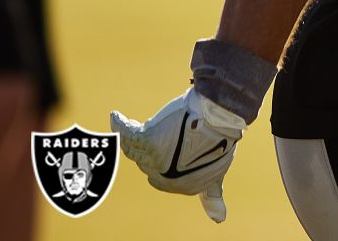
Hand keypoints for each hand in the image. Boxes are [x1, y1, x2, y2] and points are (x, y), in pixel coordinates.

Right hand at [110, 89, 245, 222]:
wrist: (220, 123)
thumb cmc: (221, 144)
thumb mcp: (216, 175)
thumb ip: (212, 197)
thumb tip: (219, 221)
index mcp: (180, 187)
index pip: (161, 179)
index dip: (163, 164)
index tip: (167, 153)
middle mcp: (164, 176)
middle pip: (147, 163)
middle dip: (152, 150)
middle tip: (161, 133)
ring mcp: (155, 159)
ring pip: (135, 149)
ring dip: (132, 139)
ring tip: (129, 124)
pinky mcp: (149, 140)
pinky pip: (128, 134)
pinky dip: (121, 126)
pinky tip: (116, 117)